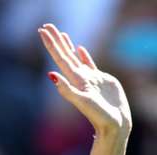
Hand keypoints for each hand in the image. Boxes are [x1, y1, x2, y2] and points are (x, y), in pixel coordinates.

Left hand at [38, 23, 131, 138]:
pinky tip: (79, 49)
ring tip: (61, 34)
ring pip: (75, 58)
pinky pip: (89, 64)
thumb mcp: (82, 102)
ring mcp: (90, 79)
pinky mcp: (101, 81)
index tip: (42, 30)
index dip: (51, 44)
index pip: (59, 58)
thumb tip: (51, 74)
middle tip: (47, 26)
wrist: (114, 125)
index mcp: (74, 80)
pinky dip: (83, 56)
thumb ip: (67, 89)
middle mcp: (79, 78)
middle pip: (65, 54)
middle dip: (56, 40)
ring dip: (67, 46)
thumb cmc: (99, 116)